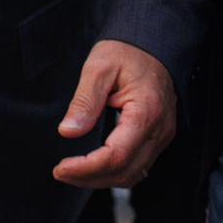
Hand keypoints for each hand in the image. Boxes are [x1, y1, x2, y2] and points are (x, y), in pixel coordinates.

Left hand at [52, 39, 176, 187]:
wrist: (152, 42)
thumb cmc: (127, 51)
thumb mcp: (99, 67)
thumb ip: (84, 101)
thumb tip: (68, 131)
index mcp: (146, 112)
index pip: (115, 156)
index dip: (86, 168)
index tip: (61, 168)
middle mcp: (159, 130)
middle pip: (124, 172)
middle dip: (89, 178)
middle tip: (61, 172)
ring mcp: (162, 135)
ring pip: (132, 174)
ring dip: (102, 179)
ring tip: (74, 171)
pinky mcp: (158, 137)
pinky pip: (138, 165)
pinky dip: (115, 172)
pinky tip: (95, 167)